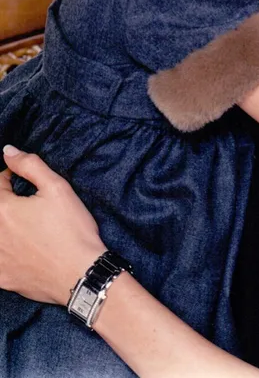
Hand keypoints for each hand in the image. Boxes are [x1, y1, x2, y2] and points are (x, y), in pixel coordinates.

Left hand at [0, 146, 106, 305]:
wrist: (80, 274)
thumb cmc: (71, 230)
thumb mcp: (58, 188)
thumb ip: (30, 165)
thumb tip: (8, 151)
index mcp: (3, 210)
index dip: (9, 176)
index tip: (21, 178)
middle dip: (8, 202)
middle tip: (27, 203)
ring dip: (7, 225)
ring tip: (26, 225)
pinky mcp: (2, 277)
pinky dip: (5, 250)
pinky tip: (22, 248)